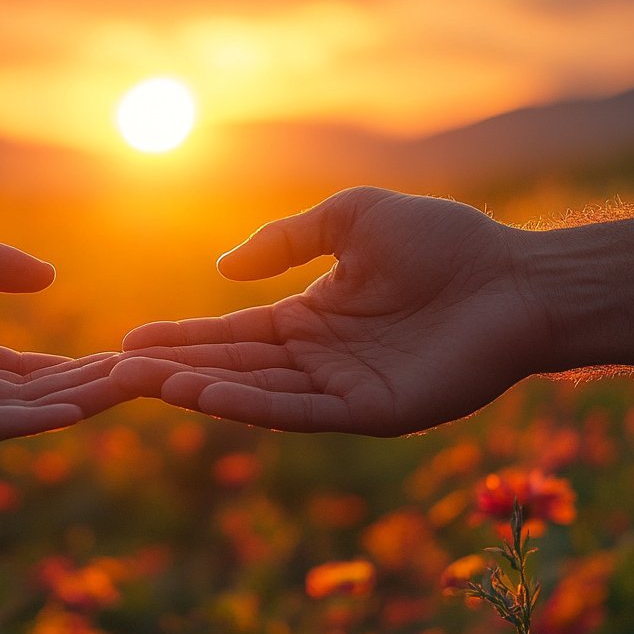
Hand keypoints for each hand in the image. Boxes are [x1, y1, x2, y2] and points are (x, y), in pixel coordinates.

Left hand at [0, 214, 125, 441]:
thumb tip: (51, 280)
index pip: (15, 367)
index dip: (67, 364)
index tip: (121, 358)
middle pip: (22, 395)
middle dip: (82, 388)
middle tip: (144, 379)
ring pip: (6, 413)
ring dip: (67, 404)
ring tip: (125, 390)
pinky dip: (22, 420)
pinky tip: (69, 409)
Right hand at [114, 187, 548, 435]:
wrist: (518, 277)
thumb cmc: (446, 242)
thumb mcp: (351, 219)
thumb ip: (286, 239)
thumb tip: (222, 268)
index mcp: (314, 318)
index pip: (235, 333)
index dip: (183, 337)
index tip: (129, 342)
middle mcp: (321, 360)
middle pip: (235, 367)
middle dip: (176, 369)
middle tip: (115, 373)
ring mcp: (344, 390)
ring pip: (259, 393)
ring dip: (203, 390)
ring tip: (148, 385)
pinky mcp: (372, 414)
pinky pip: (301, 412)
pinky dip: (252, 407)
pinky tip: (209, 397)